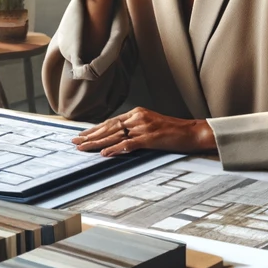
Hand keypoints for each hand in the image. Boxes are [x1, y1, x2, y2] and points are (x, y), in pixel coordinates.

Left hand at [72, 107, 214, 156]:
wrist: (193, 132)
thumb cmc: (173, 131)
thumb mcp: (151, 124)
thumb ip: (135, 127)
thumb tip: (119, 137)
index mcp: (137, 113)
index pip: (111, 121)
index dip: (95, 129)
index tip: (82, 135)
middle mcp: (137, 117)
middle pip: (109, 127)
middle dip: (90, 135)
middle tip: (75, 141)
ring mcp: (143, 127)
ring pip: (115, 136)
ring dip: (97, 143)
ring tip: (83, 148)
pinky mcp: (150, 138)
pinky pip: (129, 144)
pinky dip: (115, 149)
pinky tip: (104, 154)